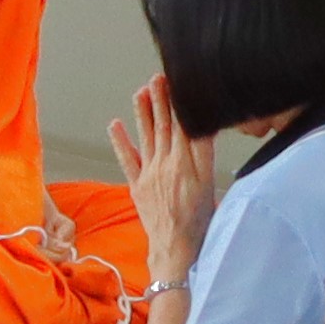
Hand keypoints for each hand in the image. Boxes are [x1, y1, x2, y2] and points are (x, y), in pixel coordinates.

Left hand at [111, 73, 218, 267]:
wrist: (178, 246)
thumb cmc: (200, 218)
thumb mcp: (209, 183)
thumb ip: (202, 154)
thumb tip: (199, 128)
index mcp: (188, 162)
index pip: (182, 126)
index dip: (177, 104)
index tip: (174, 83)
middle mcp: (167, 164)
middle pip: (164, 126)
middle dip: (160, 100)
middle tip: (156, 78)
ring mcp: (150, 173)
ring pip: (146, 137)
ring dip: (143, 113)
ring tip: (140, 91)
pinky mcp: (137, 185)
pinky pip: (127, 159)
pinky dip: (120, 141)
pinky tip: (115, 123)